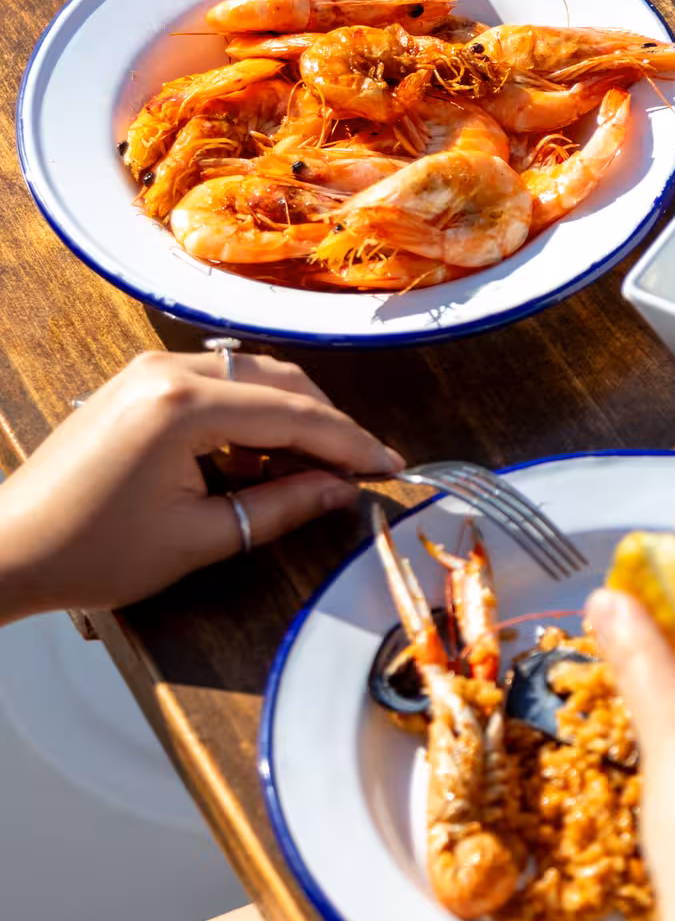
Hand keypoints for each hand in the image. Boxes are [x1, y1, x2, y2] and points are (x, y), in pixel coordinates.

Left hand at [0, 351, 401, 621]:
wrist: (9, 549)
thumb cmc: (93, 552)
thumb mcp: (199, 538)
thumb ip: (281, 507)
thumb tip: (342, 490)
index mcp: (183, 405)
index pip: (293, 414)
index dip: (349, 443)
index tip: (390, 467)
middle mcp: (169, 370)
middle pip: (279, 380)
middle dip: (326, 425)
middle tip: (361, 470)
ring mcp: (152, 369)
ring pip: (252, 376)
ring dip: (290, 418)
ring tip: (317, 471)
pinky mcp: (141, 381)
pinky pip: (219, 383)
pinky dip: (252, 415)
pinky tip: (265, 460)